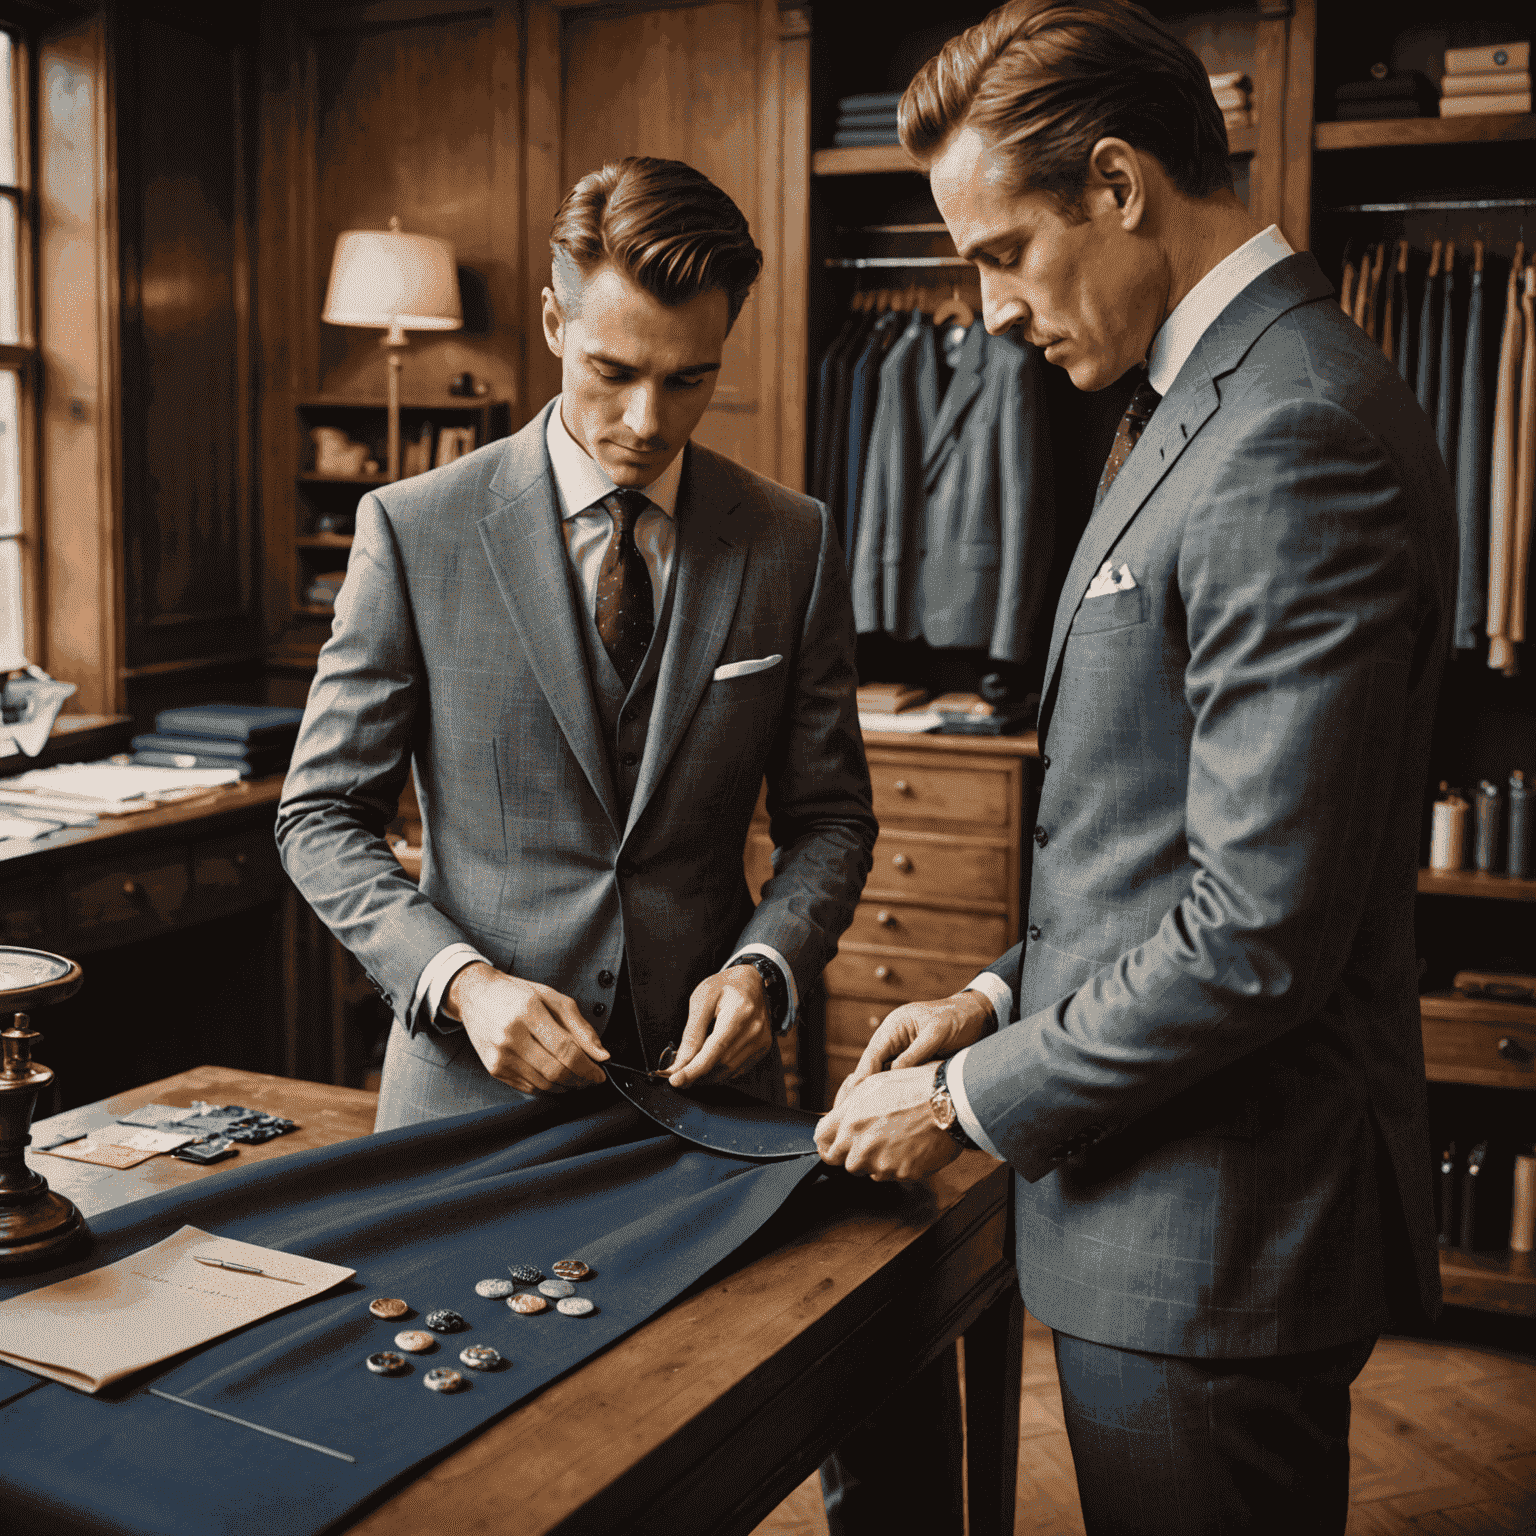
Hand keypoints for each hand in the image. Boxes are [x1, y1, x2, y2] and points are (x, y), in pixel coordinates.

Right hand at [447, 962, 608, 1093]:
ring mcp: (500, 1055)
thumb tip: (601, 1055)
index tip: (599, 1073)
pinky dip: (547, 1087)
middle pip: (555, 1071)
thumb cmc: (516, 994)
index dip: (588, 1067)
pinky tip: (555, 1078)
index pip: (566, 1049)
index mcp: (529, 1011)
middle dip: (580, 1080)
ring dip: (565, 1086)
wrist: (476, 995)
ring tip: (575, 1078)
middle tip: (590, 1079)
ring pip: (543, 1084)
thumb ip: (580, 1026)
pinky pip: (528, 1087)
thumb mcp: (552, 998)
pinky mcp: (493, 1069)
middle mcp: (511, 1034)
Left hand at [667, 965, 774, 1087]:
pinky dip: (720, 1072)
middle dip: (696, 1073)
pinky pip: (738, 1069)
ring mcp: (762, 1040)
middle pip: (721, 1062)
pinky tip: (708, 1066)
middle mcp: (755, 1028)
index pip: (716, 1048)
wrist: (753, 982)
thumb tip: (681, 1061)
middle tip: (676, 1076)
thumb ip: (692, 1031)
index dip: (695, 1068)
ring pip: (729, 1070)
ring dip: (707, 1076)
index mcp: (739, 1011)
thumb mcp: (702, 999)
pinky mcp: (762, 1048)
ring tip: (689, 1072)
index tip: (676, 1080)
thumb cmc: (724, 987)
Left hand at [815, 1062, 959, 1180]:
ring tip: (898, 1137)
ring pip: (870, 1171)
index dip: (828, 1142)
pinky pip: (894, 1175)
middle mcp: (862, 1146)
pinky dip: (900, 1164)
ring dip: (878, 1160)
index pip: (822, 1143)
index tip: (834, 1142)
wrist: (949, 1100)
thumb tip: (834, 1121)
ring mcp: (883, 1163)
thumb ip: (847, 1109)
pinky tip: (911, 1144)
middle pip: (845, 1162)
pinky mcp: (904, 1174)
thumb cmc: (913, 1087)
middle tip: (874, 1137)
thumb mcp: (872, 1086)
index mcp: (850, 1122)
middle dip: (855, 1153)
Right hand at [834, 990, 994, 1107]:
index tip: (854, 1100)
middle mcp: (895, 1040)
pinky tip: (891, 1110)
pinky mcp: (916, 1062)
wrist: (980, 1016)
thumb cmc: (958, 1019)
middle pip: (873, 1068)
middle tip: (852, 1114)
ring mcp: (905, 1051)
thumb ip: (914, 1054)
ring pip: (885, 1076)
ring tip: (867, 1118)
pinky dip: (896, 1093)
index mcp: (894, 1027)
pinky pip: (901, 1079)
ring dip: (878, 1094)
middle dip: (863, 1090)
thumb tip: (894, 1075)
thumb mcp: (936, 1033)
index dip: (862, 1079)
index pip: (872, 1056)